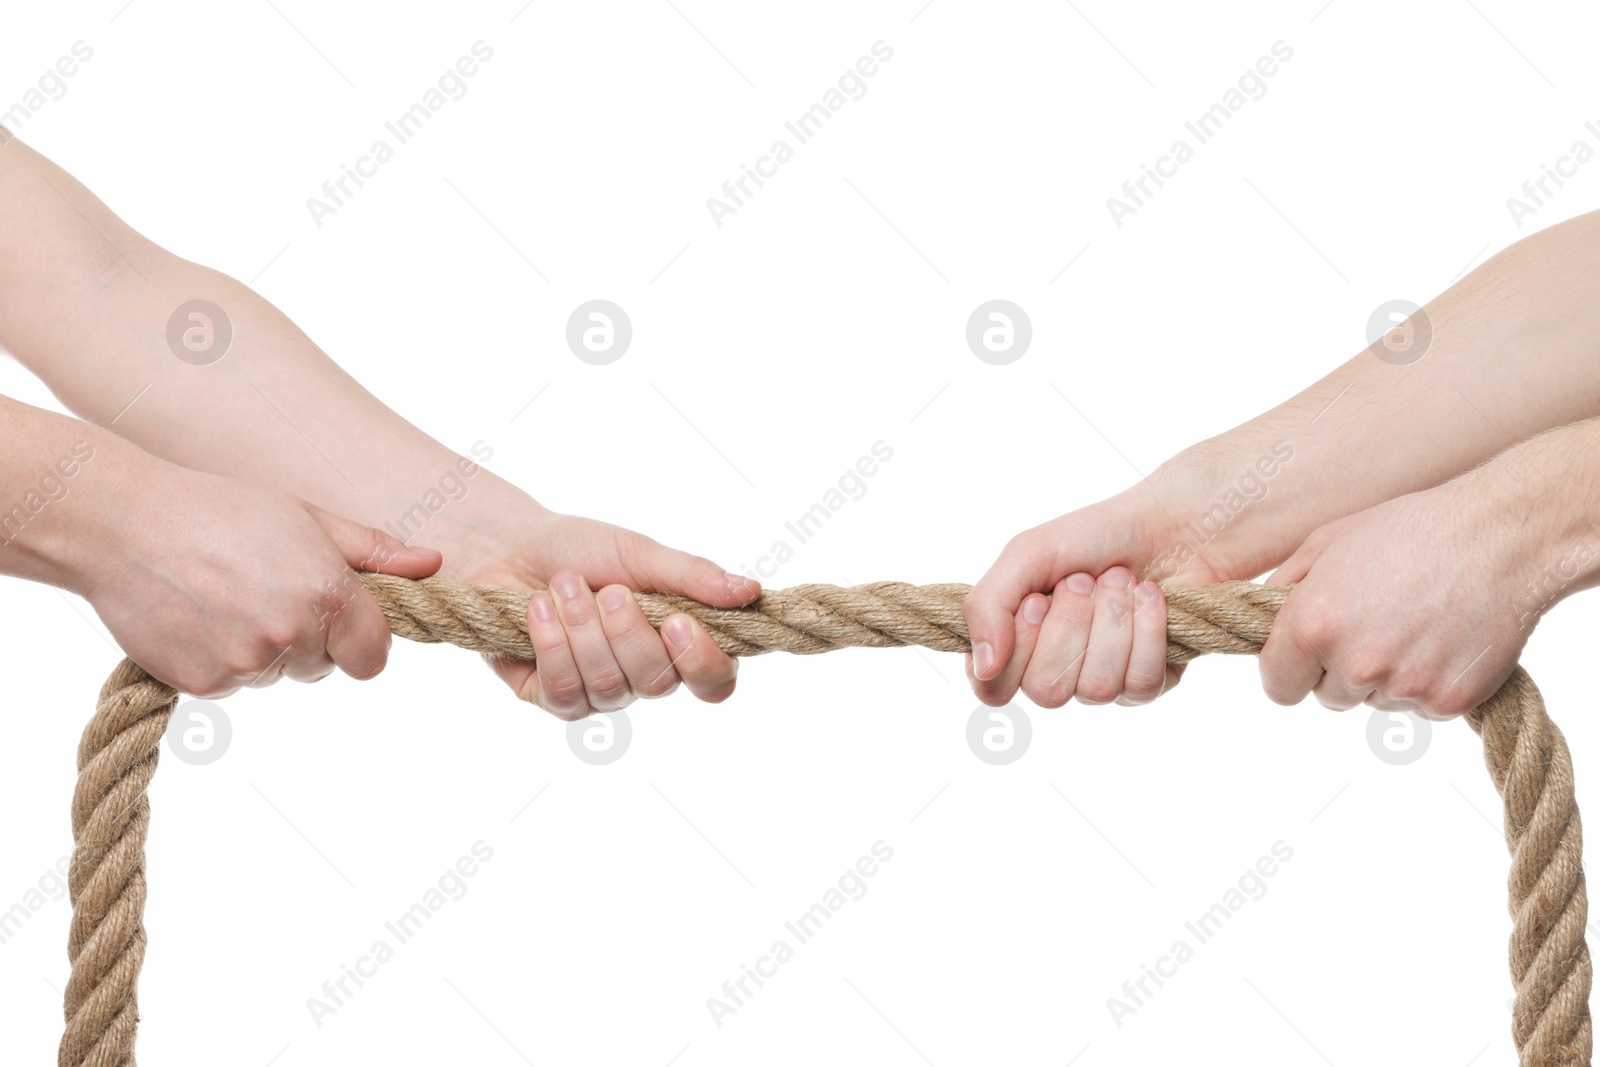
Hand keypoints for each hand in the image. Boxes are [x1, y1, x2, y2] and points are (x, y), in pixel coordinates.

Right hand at [83, 465, 440, 696]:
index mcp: (329, 596)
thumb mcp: (309, 518)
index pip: (374, 658)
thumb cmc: (223, 510)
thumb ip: (375, 551)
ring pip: (276, 675)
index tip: (339, 617)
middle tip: (265, 587)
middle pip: (323, 667)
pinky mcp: (201, 683)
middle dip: (308, 639)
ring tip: (225, 595)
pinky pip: (232, 685)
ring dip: (262, 649)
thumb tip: (433, 566)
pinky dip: (220, 660)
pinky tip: (198, 615)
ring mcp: (244, 665)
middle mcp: (291, 636)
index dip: (360, 640)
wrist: (122, 524)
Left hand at [437, 495, 759, 719]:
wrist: (510, 548)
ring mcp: (601, 693)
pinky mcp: (554, 699)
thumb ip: (694, 576)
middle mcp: (645, 674)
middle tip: (607, 589)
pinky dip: (550, 643)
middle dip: (627, 631)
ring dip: (583, 628)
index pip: (714, 681)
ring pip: (608, 686)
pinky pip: (564, 690)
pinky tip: (538, 609)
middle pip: (657, 682)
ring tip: (563, 585)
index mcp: (679, 641)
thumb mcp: (640, 553)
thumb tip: (751, 591)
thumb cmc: (583, 548)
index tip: (678, 622)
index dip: (703, 663)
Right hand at [965, 486, 1226, 707]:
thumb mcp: (1026, 555)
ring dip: (1111, 621)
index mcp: (1015, 644)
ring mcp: (1102, 682)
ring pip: (1096, 689)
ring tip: (1121, 580)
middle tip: (1084, 580)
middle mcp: (1055, 671)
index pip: (993, 689)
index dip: (1018, 649)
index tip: (1038, 600)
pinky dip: (1147, 630)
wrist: (1170, 523)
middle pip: (1047, 691)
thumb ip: (987, 605)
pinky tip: (1149, 597)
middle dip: (1071, 625)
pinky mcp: (1149, 683)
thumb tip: (982, 666)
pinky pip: (1140, 684)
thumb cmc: (1093, 537)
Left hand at [1259, 478, 1532, 718]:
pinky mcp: (1447, 701)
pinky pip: (1419, 706)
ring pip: (1374, 700)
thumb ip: (1282, 589)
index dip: (1290, 670)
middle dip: (1339, 670)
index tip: (1306, 656)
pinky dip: (1427, 681)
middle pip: (1327, 697)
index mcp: (1312, 626)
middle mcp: (1354, 664)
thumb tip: (1259, 623)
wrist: (1499, 536)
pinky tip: (1442, 638)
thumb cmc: (1409, 530)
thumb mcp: (1326, 543)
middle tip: (1373, 623)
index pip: (1277, 686)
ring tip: (1414, 622)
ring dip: (1385, 675)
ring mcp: (1404, 686)